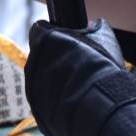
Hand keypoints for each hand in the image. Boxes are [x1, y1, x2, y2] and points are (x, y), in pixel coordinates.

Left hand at [24, 18, 135, 135]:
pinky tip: (76, 103)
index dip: (56, 34)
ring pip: (43, 81)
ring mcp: (32, 88)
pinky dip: (59, 103)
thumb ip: (92, 28)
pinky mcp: (38, 110)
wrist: (99, 106)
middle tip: (79, 68)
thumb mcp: (103, 37)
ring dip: (57, 82)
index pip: (41, 30)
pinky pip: (48, 103)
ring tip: (81, 88)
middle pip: (42, 57)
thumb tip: (94, 25)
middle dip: (57, 60)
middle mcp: (32, 62)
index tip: (69, 42)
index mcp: (42, 40)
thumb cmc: (101, 68)